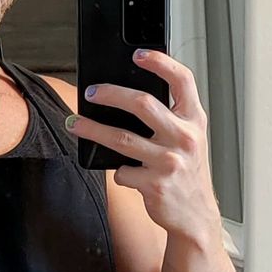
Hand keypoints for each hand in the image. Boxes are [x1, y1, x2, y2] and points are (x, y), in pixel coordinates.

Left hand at [68, 48, 217, 241]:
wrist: (196, 216)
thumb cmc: (188, 173)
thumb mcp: (190, 140)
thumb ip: (170, 118)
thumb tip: (126, 97)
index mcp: (194, 120)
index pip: (182, 80)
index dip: (160, 62)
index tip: (138, 54)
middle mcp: (185, 138)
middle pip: (143, 104)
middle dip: (111, 94)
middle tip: (91, 93)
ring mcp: (170, 162)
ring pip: (121, 138)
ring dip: (93, 129)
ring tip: (76, 124)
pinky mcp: (154, 185)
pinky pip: (122, 172)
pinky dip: (117, 172)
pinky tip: (122, 173)